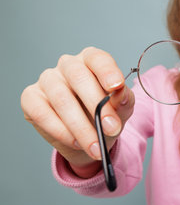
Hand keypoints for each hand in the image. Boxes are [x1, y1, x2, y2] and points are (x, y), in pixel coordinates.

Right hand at [21, 47, 134, 176]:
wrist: (89, 137)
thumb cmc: (106, 115)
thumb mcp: (122, 107)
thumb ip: (123, 99)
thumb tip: (121, 93)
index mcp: (91, 60)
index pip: (98, 59)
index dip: (107, 71)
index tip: (117, 86)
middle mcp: (68, 65)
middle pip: (79, 78)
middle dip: (97, 106)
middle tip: (111, 128)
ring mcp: (47, 80)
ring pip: (61, 100)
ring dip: (81, 127)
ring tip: (95, 146)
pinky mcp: (31, 98)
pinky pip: (42, 114)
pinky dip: (61, 131)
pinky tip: (75, 142)